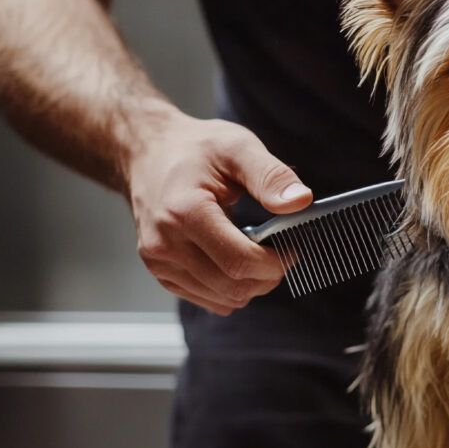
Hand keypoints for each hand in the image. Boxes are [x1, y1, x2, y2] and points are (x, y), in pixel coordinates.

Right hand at [125, 111, 312, 314]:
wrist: (147, 154)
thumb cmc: (194, 149)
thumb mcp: (238, 147)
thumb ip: (270, 176)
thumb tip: (301, 201)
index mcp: (183, 213)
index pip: (239, 262)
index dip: (276, 262)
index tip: (293, 247)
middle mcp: (164, 244)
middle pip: (233, 287)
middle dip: (268, 276)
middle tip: (281, 251)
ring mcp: (159, 262)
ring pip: (223, 299)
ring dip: (252, 284)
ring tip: (258, 252)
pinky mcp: (160, 273)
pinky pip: (208, 299)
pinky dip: (231, 288)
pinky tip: (236, 259)